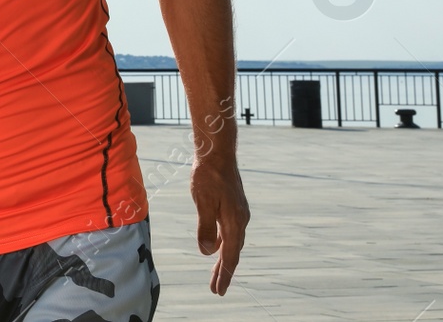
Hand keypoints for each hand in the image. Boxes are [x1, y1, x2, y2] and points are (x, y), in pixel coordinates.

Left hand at [190, 154, 248, 294]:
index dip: (224, 274)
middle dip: (224, 271)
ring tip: (217, 273)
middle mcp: (240, 220)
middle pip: (232, 252)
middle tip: (217, 290)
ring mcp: (239, 213)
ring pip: (232, 242)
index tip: (219, 291)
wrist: (217, 152)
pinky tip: (214, 246)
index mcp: (234, 222)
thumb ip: (205, 227)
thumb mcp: (202, 201)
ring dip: (224, 258)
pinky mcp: (234, 206)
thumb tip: (207, 253)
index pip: (229, 256)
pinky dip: (223, 243)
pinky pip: (229, 231)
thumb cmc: (207, 175)